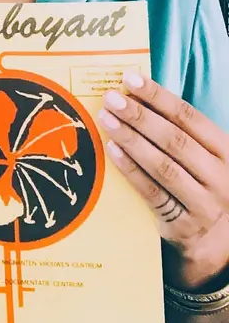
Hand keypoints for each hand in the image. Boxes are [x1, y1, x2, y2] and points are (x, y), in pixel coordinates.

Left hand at [98, 71, 228, 288]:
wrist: (217, 244)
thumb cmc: (202, 186)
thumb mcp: (203, 158)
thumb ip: (179, 131)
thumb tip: (136, 94)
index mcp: (227, 152)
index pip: (191, 118)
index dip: (159, 96)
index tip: (130, 78)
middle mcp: (221, 177)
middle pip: (175, 140)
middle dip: (140, 116)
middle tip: (112, 97)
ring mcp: (205, 203)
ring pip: (164, 166)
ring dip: (131, 139)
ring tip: (106, 118)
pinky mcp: (184, 225)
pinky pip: (152, 193)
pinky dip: (131, 170)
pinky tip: (112, 150)